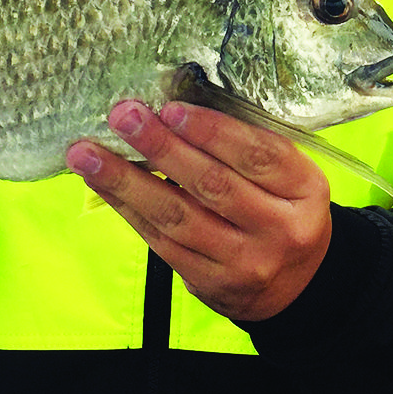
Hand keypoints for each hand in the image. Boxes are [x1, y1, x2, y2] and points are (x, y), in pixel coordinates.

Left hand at [66, 101, 332, 321]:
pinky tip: (101, 184)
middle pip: (214, 184)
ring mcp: (243, 261)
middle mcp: (279, 230)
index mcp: (305, 192)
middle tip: (123, 116)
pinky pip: (161, 241)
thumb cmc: (284, 211)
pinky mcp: (208, 282)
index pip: (260, 156)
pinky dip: (127, 208)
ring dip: (126, 181)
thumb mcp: (290, 179)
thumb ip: (249, 148)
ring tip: (87, 154)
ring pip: (178, 216)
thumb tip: (178, 107)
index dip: (214, 131)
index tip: (172, 108)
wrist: (296, 286)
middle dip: (162, 147)